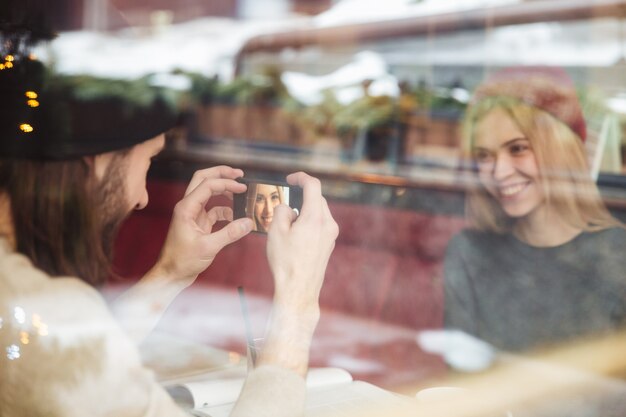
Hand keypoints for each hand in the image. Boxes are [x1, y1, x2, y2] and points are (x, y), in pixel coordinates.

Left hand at [153, 166, 253, 285]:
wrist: (172, 274)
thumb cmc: (183, 261)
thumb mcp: (208, 247)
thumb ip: (230, 233)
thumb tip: (248, 222)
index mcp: (186, 208)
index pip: (208, 185)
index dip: (226, 183)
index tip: (242, 187)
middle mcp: (188, 206)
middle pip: (203, 179)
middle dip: (221, 174)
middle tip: (239, 174)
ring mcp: (193, 214)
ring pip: (208, 192)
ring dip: (224, 189)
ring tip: (240, 191)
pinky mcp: (199, 223)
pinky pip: (213, 209)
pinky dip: (225, 209)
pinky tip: (236, 215)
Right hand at [266, 172, 338, 314]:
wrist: (298, 290)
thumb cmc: (286, 263)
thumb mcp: (276, 232)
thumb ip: (281, 211)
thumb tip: (288, 208)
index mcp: (315, 218)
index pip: (313, 186)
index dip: (301, 177)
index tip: (290, 179)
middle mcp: (328, 224)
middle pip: (317, 198)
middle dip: (301, 196)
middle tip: (284, 203)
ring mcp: (331, 235)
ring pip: (319, 211)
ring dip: (304, 210)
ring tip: (287, 224)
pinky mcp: (329, 244)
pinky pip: (320, 224)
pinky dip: (308, 221)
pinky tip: (295, 234)